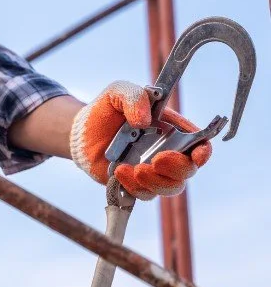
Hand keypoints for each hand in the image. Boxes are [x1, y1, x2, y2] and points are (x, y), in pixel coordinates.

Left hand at [69, 81, 211, 199]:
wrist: (82, 132)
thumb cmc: (106, 110)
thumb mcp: (118, 92)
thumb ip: (134, 96)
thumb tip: (145, 119)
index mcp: (171, 130)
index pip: (199, 144)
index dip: (203, 151)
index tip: (198, 154)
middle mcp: (166, 152)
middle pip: (187, 170)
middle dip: (177, 167)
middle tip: (157, 160)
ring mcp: (151, 171)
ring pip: (169, 187)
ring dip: (156, 181)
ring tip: (135, 168)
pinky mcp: (134, 184)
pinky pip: (144, 194)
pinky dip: (134, 187)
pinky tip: (118, 171)